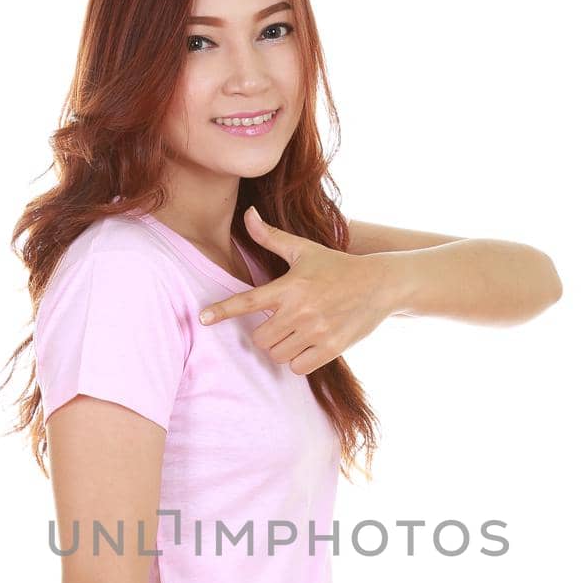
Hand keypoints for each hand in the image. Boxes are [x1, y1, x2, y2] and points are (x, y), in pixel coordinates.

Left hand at [197, 205, 396, 372]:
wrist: (380, 285)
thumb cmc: (337, 266)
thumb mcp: (304, 249)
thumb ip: (271, 237)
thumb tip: (248, 213)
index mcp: (289, 286)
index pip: (247, 301)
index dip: (222, 310)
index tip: (202, 318)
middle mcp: (300, 310)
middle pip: (260, 339)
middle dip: (266, 334)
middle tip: (282, 323)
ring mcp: (316, 331)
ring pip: (277, 355)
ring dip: (282, 348)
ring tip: (298, 333)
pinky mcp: (331, 349)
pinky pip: (297, 368)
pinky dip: (298, 361)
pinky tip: (309, 346)